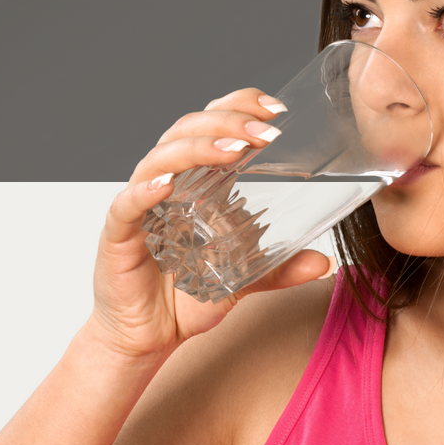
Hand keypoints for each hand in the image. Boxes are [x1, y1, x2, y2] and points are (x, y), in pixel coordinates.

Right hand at [86, 88, 334, 364]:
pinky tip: (166, 185)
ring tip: (231, 150)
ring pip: (159, 158)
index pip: (211, 125)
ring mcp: (140, 206)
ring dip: (196, 148)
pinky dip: (144, 191)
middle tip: (264, 133)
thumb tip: (324, 262)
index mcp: (194, 183)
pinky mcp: (119, 234)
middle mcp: (165, 184)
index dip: (239, 107)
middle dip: (226, 123)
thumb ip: (277, 268)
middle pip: (187, 130)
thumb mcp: (240, 279)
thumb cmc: (183, 298)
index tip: (275, 110)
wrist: (147, 337)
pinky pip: (127, 204)